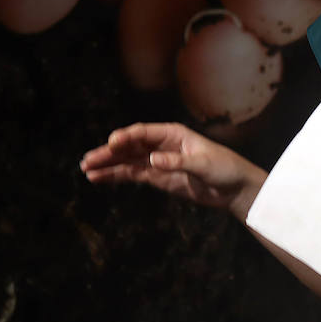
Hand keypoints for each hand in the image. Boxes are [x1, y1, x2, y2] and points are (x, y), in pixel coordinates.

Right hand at [80, 122, 264, 219]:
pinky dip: (116, 176)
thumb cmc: (224, 169)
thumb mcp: (204, 165)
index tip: (110, 144)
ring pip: (127, 161)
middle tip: (88, 160)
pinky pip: (133, 174)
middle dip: (109, 153)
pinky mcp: (158, 177)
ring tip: (87, 169)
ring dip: (108, 165)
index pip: (143, 133)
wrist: (234, 188)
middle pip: (130, 146)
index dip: (125, 138)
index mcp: (173, 134)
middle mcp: (162, 144)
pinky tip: (100, 178)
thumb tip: (153, 160)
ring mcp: (158, 161)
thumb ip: (178, 162)